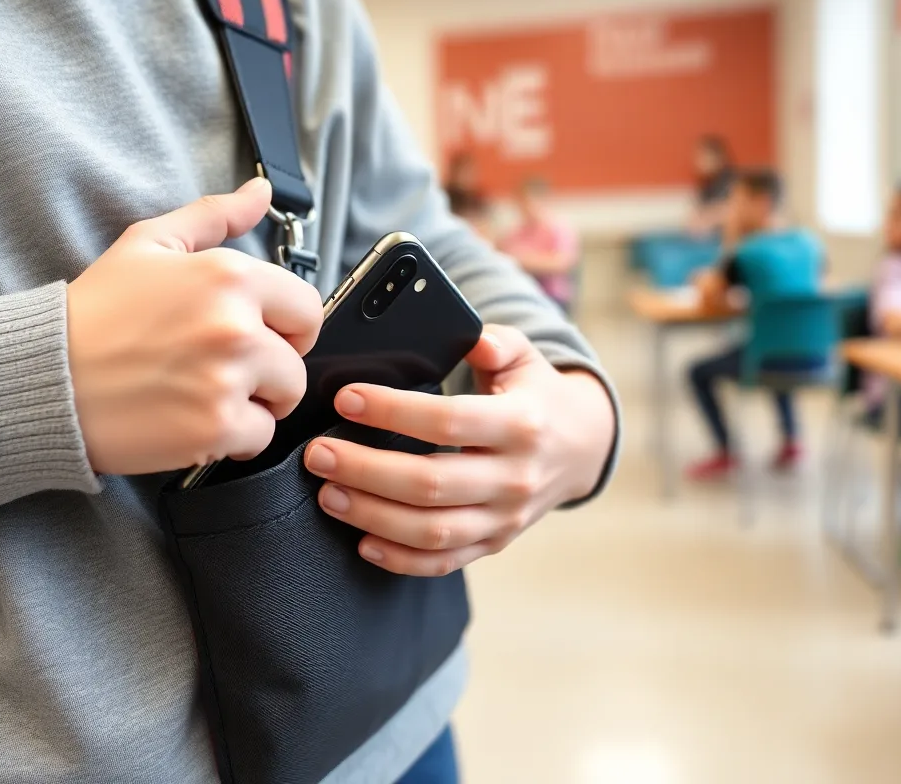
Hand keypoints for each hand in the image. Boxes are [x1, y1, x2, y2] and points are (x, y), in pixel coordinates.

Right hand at [67, 178, 323, 474]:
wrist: (44, 377)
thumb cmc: (93, 314)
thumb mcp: (148, 245)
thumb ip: (214, 216)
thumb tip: (261, 192)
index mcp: (227, 276)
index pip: (307, 307)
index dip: (286, 326)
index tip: (261, 336)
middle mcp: (234, 327)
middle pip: (297, 361)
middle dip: (269, 369)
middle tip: (222, 369)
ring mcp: (225, 380)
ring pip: (282, 401)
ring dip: (253, 404)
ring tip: (203, 394)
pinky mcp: (213, 429)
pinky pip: (258, 439)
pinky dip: (232, 438)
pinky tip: (192, 419)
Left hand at [303, 325, 615, 576]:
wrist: (581, 449)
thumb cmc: (536, 396)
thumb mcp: (525, 358)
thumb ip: (496, 342)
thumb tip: (473, 339)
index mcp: (522, 425)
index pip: (448, 421)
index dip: (393, 411)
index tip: (346, 399)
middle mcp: (515, 477)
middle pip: (430, 484)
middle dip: (365, 470)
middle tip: (319, 454)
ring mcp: (505, 518)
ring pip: (431, 530)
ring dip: (372, 515)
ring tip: (329, 494)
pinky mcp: (494, 543)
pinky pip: (443, 562)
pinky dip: (400, 559)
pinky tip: (363, 540)